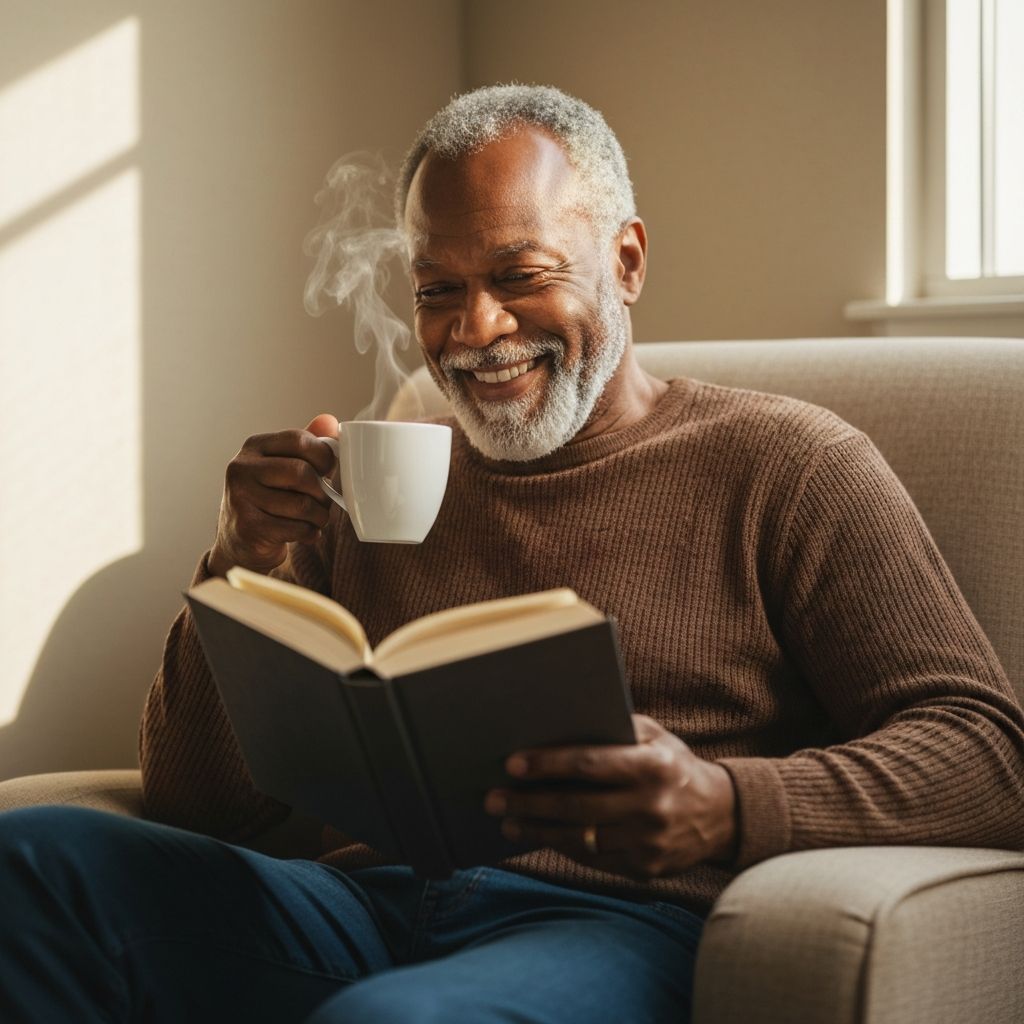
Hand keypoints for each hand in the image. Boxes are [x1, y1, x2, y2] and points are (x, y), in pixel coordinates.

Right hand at [208, 413, 338, 575]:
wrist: (240, 541)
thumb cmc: (271, 499)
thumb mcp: (286, 466)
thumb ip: (309, 445)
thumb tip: (330, 421)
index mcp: (254, 446)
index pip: (298, 439)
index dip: (323, 456)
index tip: (328, 470)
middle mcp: (241, 468)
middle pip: (301, 472)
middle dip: (322, 492)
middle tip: (324, 502)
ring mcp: (241, 498)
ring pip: (302, 505)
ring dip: (319, 516)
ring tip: (316, 519)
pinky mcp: (248, 527)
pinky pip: (296, 529)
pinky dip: (310, 533)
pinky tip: (305, 532)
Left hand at [484, 714, 736, 879]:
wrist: (720, 815)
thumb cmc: (672, 764)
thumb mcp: (655, 736)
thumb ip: (614, 728)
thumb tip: (558, 722)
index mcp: (653, 766)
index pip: (590, 764)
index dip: (548, 764)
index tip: (512, 764)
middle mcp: (652, 806)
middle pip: (576, 806)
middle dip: (528, 802)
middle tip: (493, 798)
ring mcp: (648, 842)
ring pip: (580, 838)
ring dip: (537, 829)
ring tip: (507, 820)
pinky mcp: (645, 869)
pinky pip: (593, 859)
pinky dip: (562, 846)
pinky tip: (540, 834)